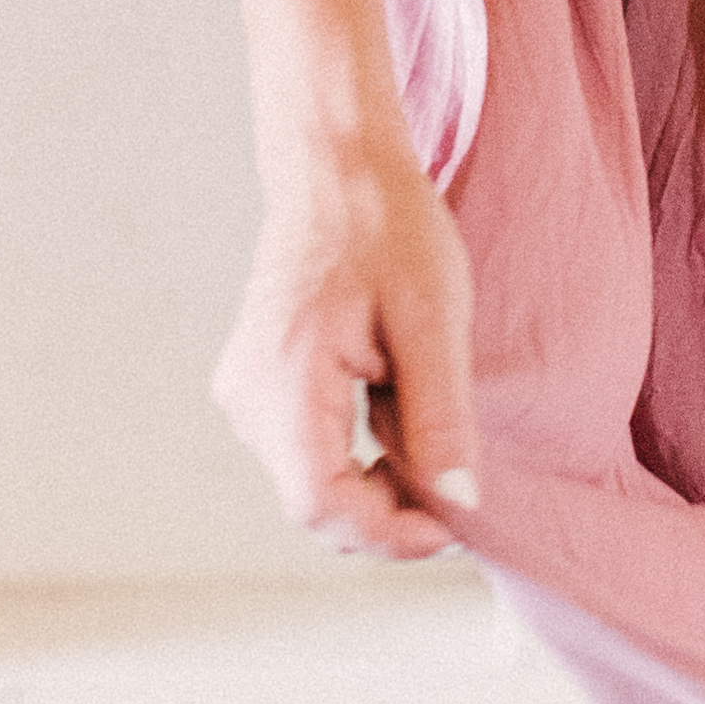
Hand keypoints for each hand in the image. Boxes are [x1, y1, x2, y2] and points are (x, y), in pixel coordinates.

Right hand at [213, 129, 483, 561]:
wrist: (336, 170)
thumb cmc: (387, 228)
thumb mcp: (433, 319)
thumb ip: (440, 417)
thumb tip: (457, 502)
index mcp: (283, 379)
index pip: (320, 504)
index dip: (388, 534)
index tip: (450, 523)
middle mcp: (248, 400)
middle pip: (314, 507)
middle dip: (386, 514)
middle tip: (449, 479)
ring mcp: (246, 396)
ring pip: (313, 485)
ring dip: (373, 484)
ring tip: (421, 422)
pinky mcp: (259, 390)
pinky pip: (308, 453)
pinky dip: (357, 456)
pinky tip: (391, 409)